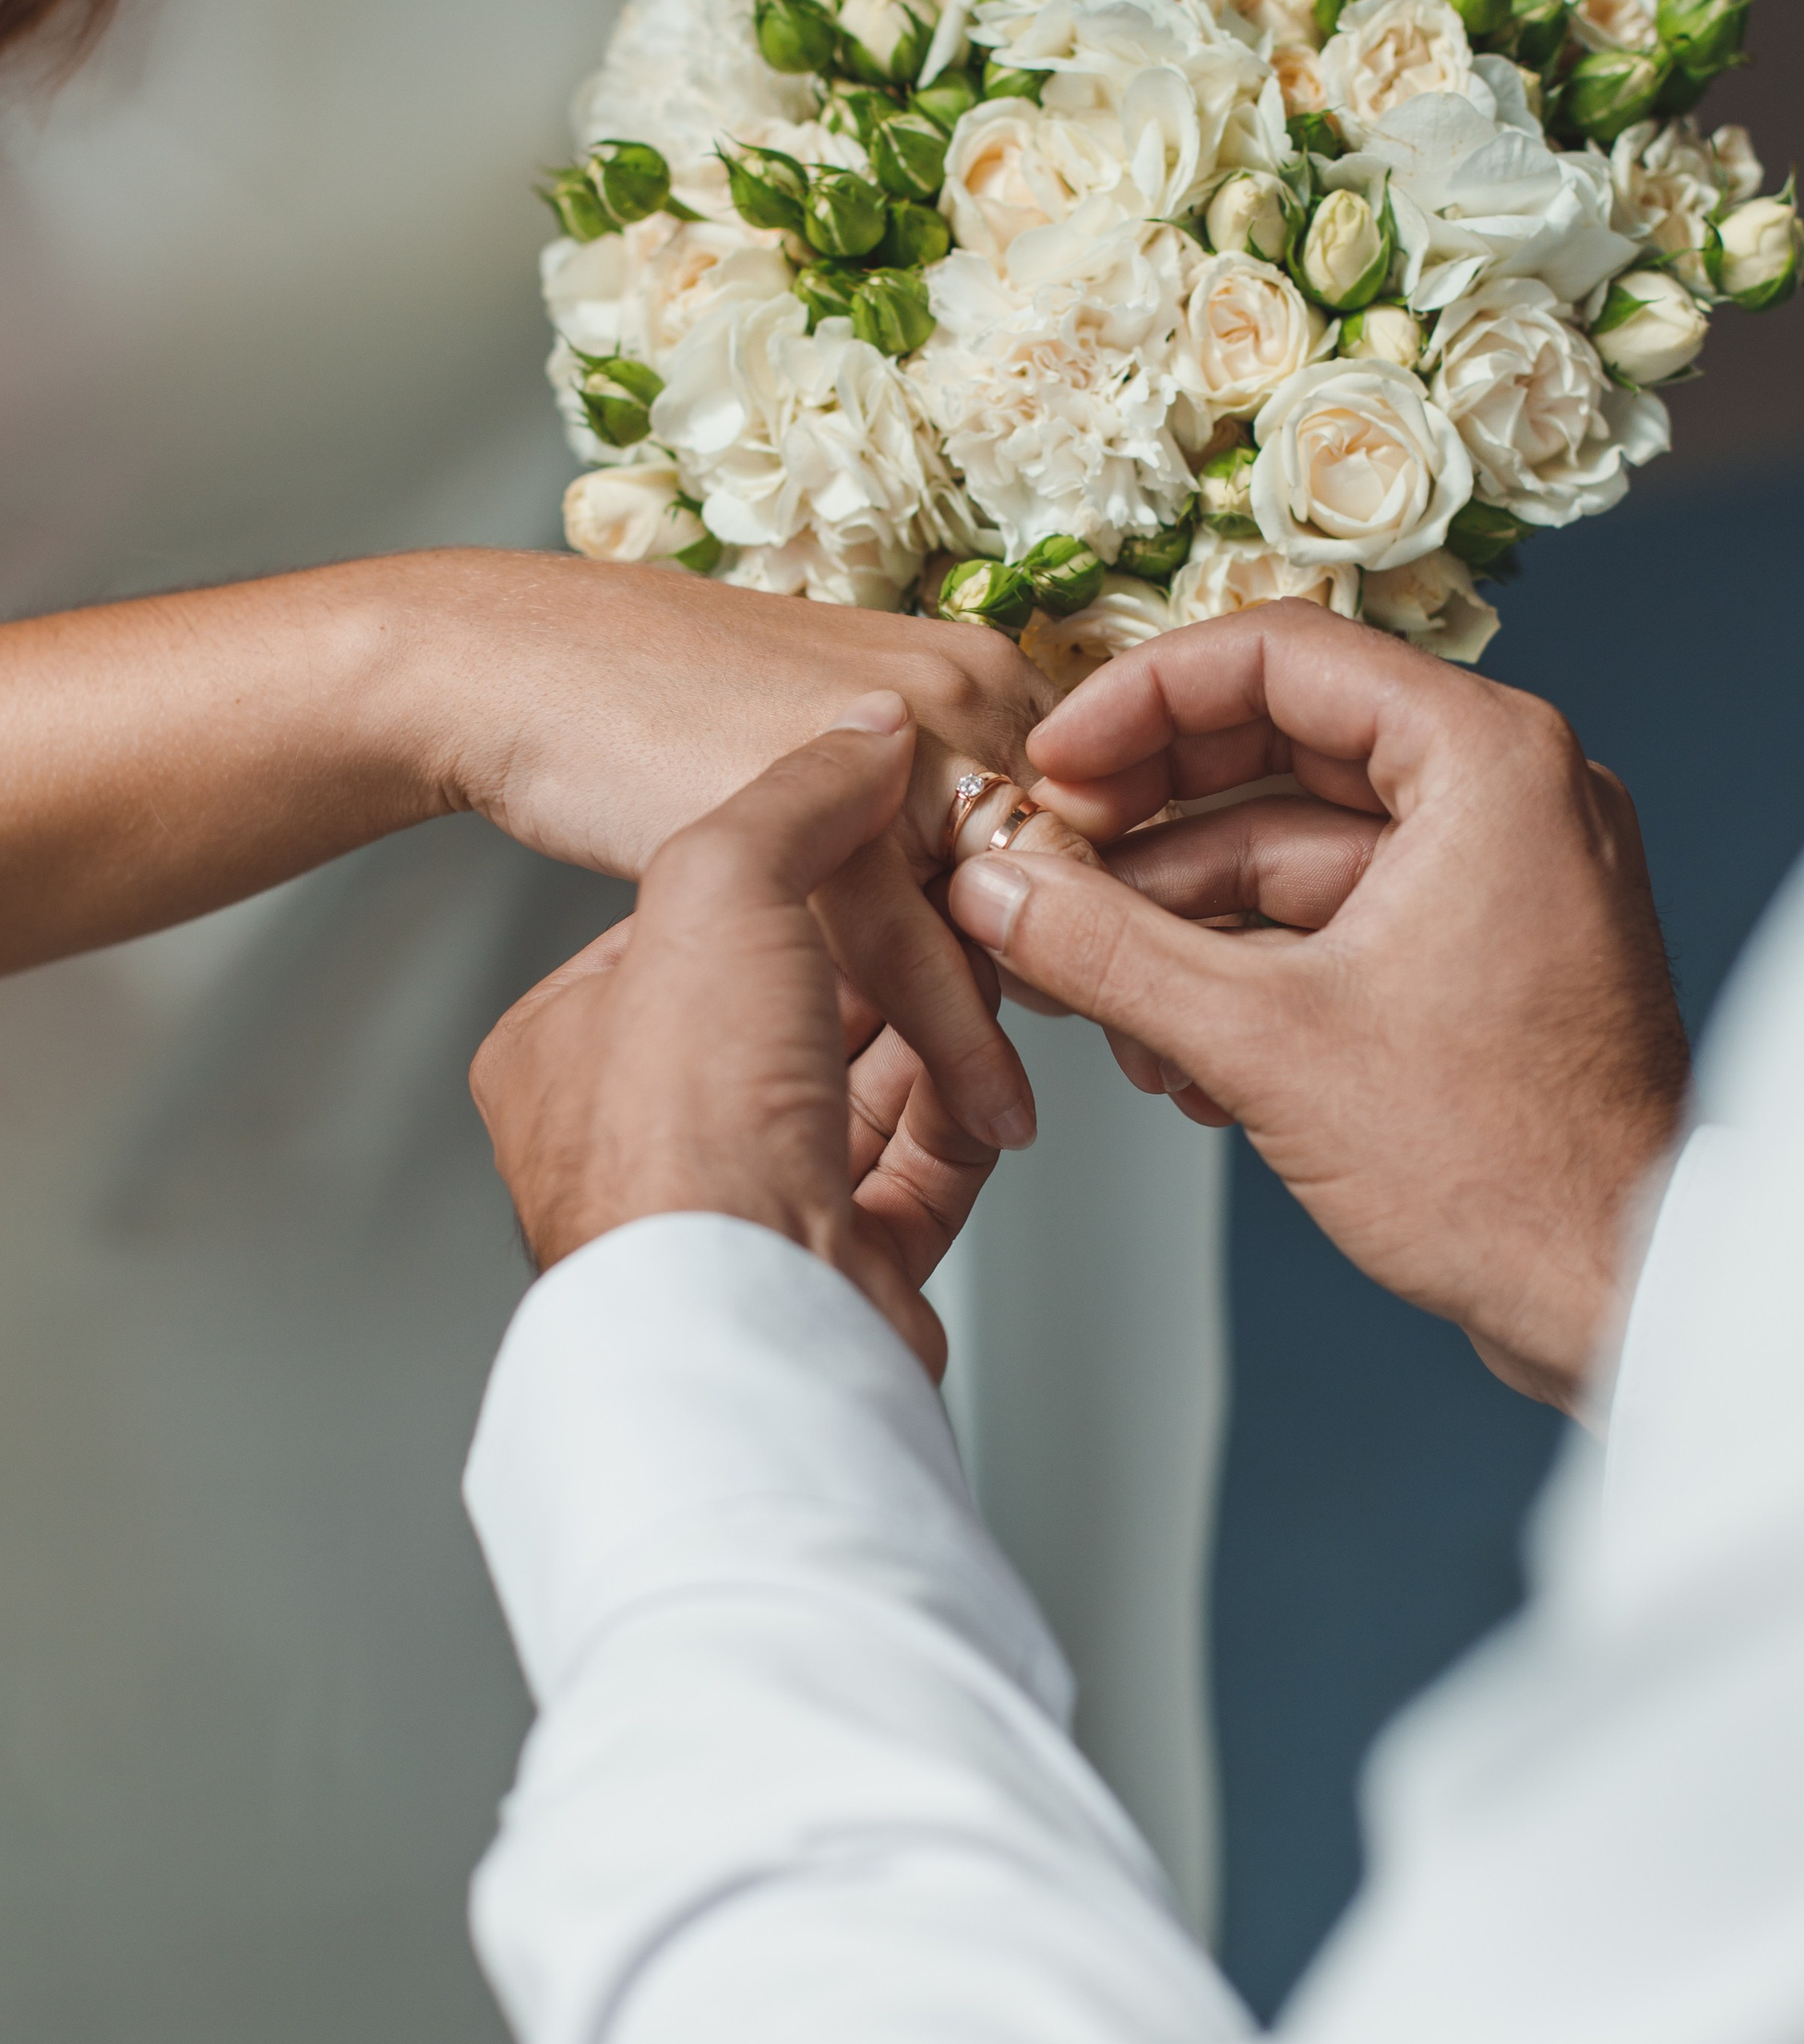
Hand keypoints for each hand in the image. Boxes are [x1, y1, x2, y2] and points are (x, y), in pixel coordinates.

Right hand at [396, 550, 1093, 1150]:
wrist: (523, 666)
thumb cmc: (661, 710)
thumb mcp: (834, 741)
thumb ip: (928, 807)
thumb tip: (997, 912)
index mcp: (979, 665)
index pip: (1097, 807)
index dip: (1109, 913)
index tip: (1132, 998)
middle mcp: (964, 690)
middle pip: (1077, 857)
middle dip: (1102, 966)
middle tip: (1142, 1068)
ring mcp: (904, 737)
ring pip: (1014, 904)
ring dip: (1044, 1017)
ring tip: (1060, 1108)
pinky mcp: (825, 800)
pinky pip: (917, 945)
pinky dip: (960, 1041)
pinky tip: (989, 1107)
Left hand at [468, 692, 999, 1377]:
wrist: (743, 1309)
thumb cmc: (687, 1117)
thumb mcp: (720, 886)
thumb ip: (797, 797)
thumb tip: (867, 733)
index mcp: (569, 1044)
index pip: (696, 928)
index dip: (799, 875)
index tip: (879, 836)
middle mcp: (644, 1133)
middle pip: (791, 1010)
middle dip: (884, 961)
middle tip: (959, 904)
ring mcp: (739, 1206)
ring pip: (860, 1090)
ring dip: (935, 1037)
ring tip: (993, 980)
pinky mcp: (832, 1264)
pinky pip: (913, 1172)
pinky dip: (959, 1122)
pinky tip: (992, 1085)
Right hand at [946, 603, 1689, 1410]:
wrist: (1625, 1301)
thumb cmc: (1509, 1172)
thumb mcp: (1265, 1043)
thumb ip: (1109, 949)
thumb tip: (995, 886)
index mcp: (1487, 761)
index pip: (1278, 655)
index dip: (1140, 700)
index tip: (1054, 762)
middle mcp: (1509, 794)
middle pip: (1281, 744)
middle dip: (1150, 817)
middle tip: (1048, 862)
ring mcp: (1503, 876)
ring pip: (1298, 842)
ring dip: (1184, 911)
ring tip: (1088, 984)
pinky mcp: (1485, 954)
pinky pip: (1340, 914)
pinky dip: (1249, 960)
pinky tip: (1168, 1040)